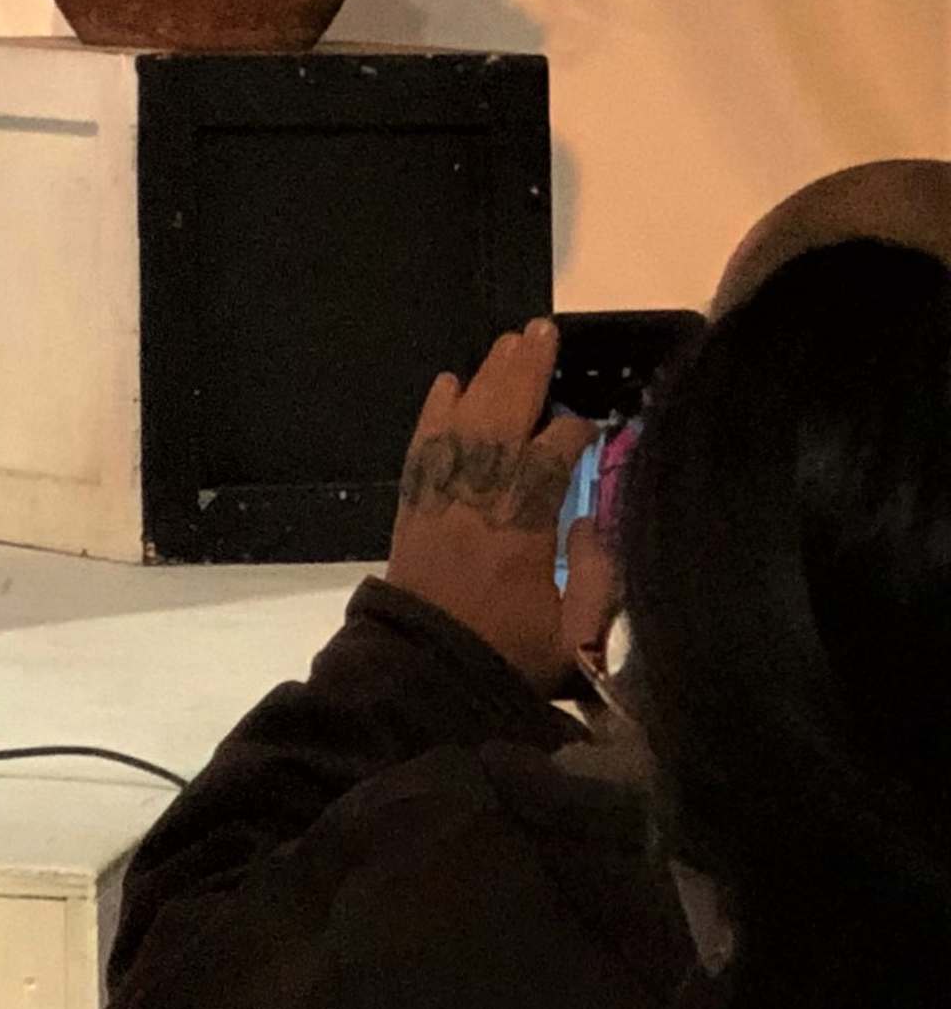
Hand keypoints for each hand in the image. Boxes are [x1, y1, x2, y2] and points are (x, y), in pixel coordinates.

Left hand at [386, 320, 597, 692]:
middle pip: (500, 423)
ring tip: (509, 341)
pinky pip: (421, 445)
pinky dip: (434, 411)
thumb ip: (597, 578)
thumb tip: (592, 518)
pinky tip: (448, 381)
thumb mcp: (575, 637)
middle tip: (542, 332)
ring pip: (462, 424)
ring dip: (486, 379)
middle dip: (523, 376)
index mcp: (520, 535)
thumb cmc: (507, 659)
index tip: (586, 422)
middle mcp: (475, 504)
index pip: (547, 462)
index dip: (568, 434)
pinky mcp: (411, 505)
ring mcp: (437, 500)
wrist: (425, 676)